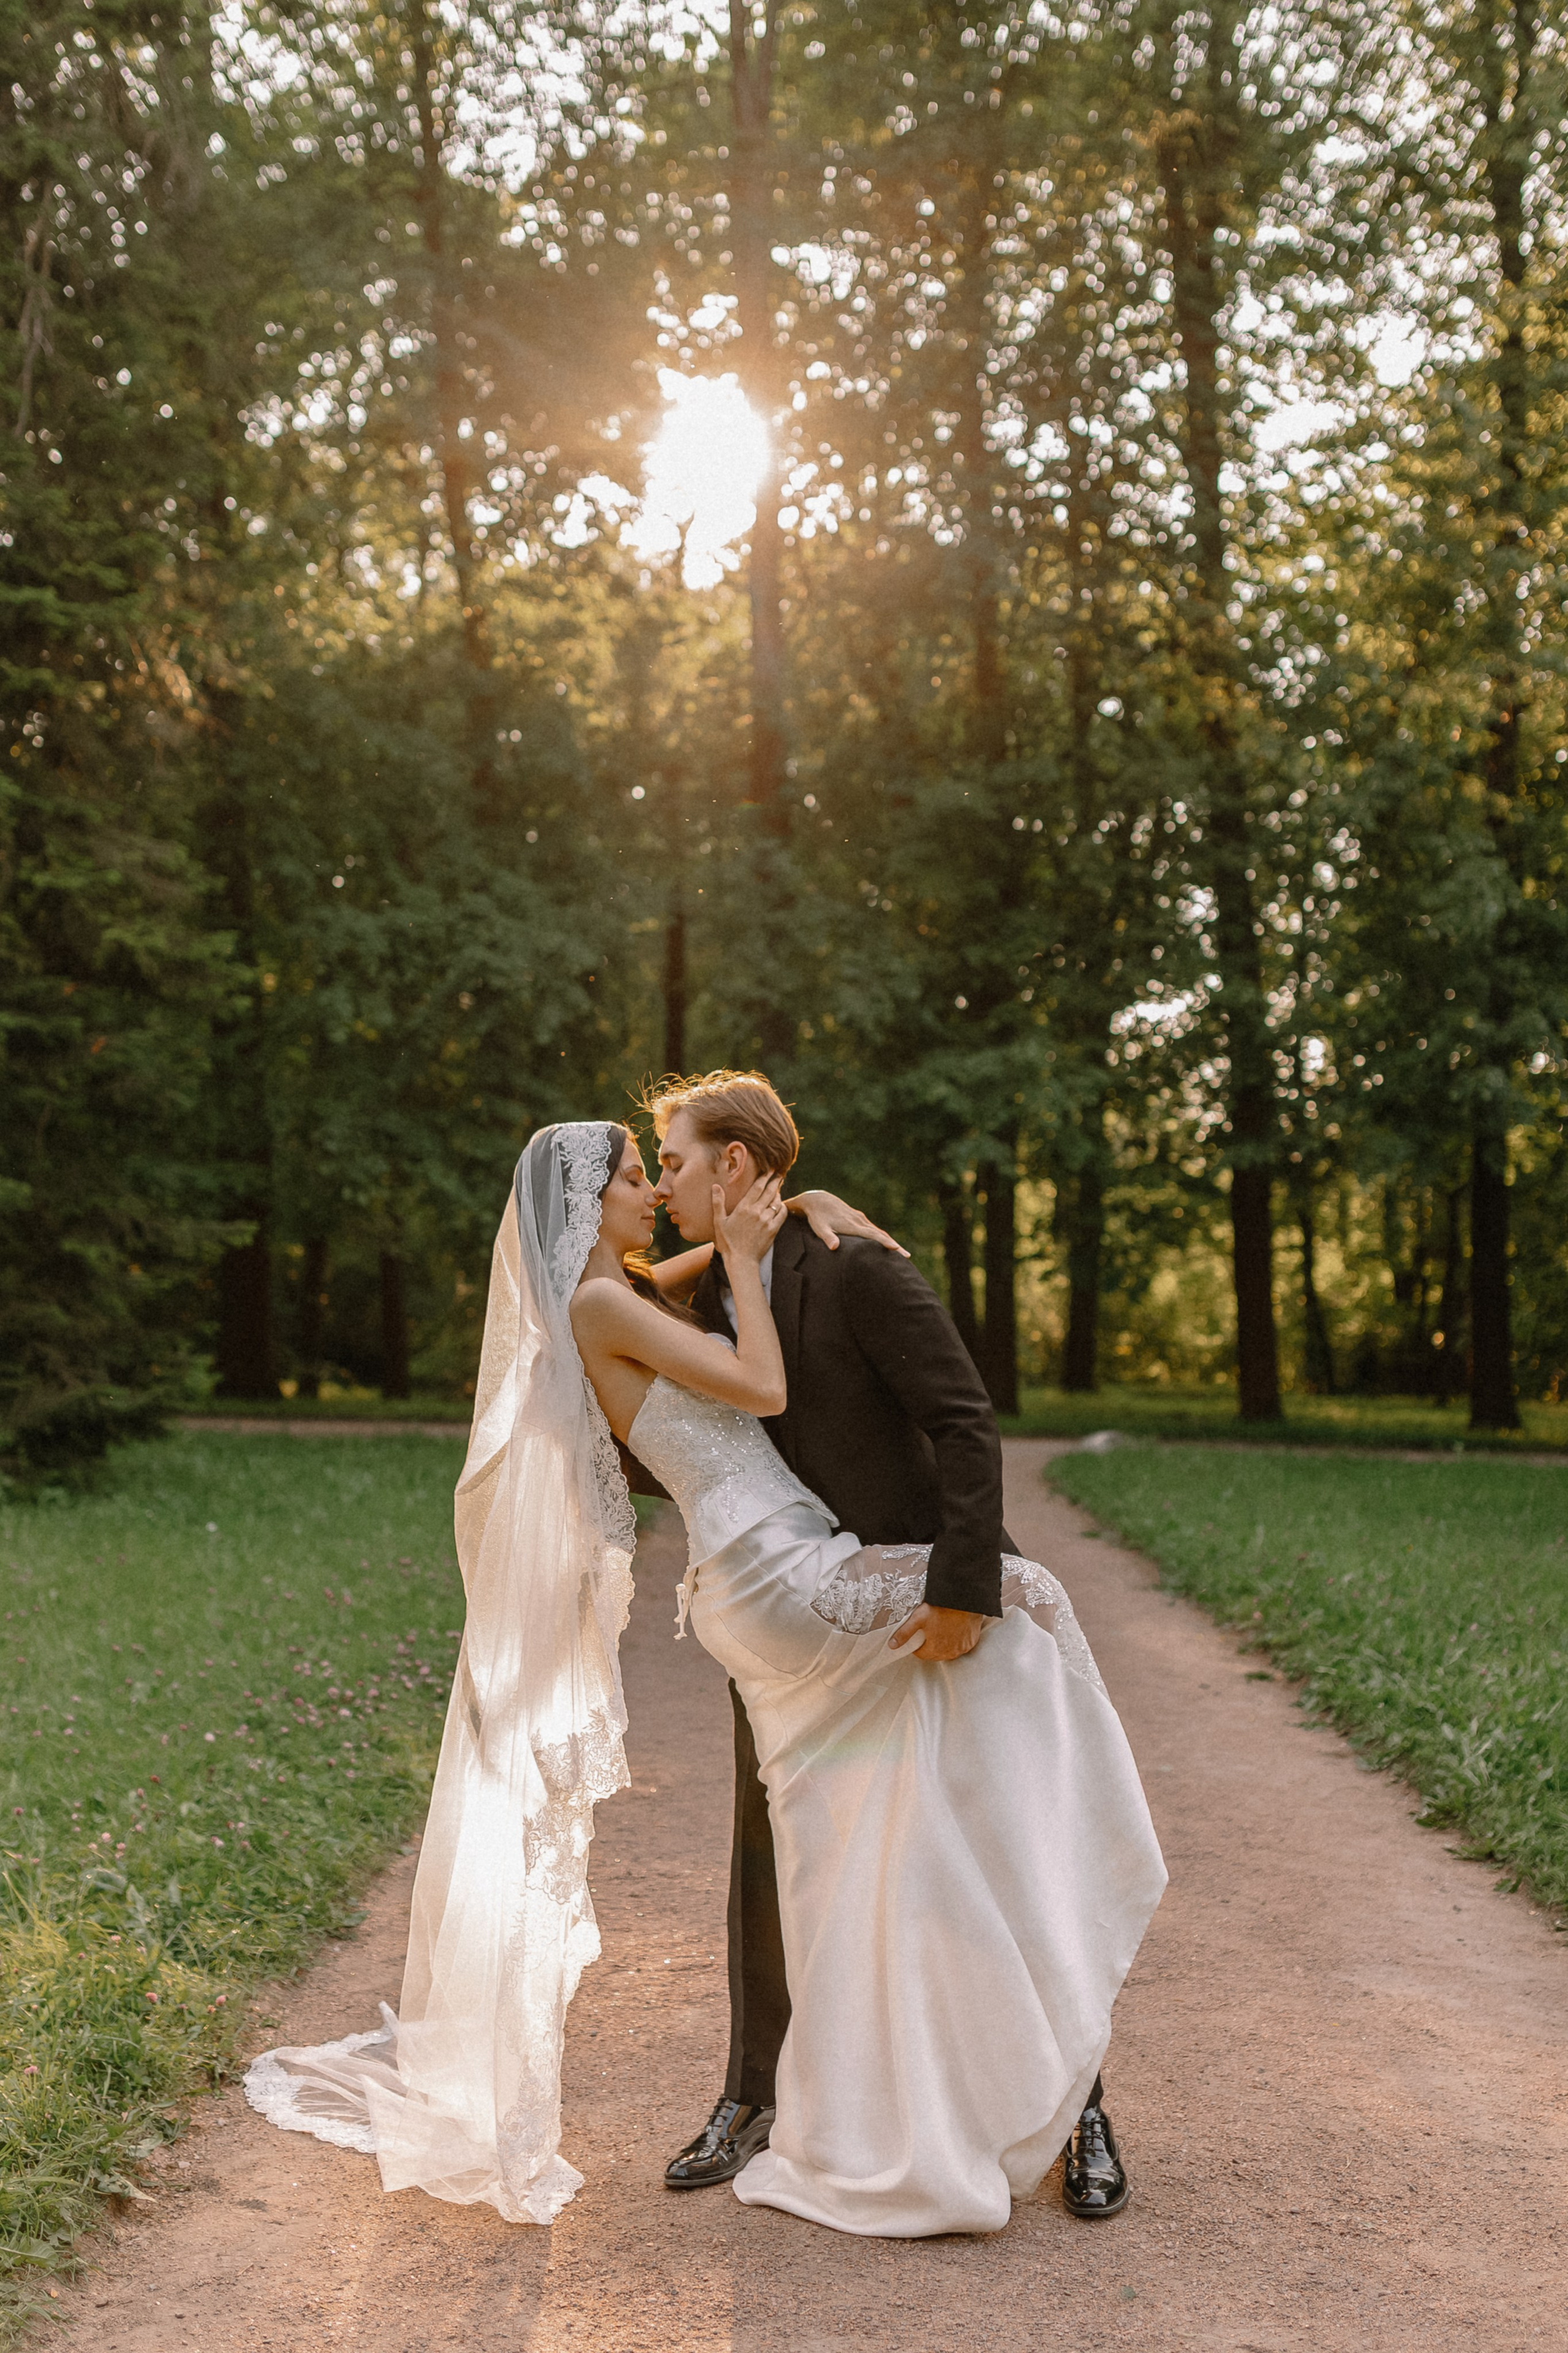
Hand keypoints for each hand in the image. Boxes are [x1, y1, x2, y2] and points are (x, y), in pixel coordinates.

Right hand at [714, 1169, 787, 1266]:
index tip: (769, 1170)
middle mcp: (756, 1212)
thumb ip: (718, 1203)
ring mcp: (766, 1221)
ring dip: (778, 1193)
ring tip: (778, 1189)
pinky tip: (780, 1205)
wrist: (741, 1261)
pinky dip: (782, 1207)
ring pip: (776, 1201)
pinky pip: (782, 1214)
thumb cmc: (728, 1242)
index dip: (764, 1177)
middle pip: (769, 1191)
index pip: (757, 1187)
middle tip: (779, 1173)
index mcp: (743, 1208)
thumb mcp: (719, 1222)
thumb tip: (716, 1186)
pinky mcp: (773, 1229)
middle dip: (775, 1180)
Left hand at [787, 1189, 908, 1256]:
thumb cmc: (818, 1217)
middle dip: (894, 1245)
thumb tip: (834, 1247)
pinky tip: (888, 1243)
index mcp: (852, 1225)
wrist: (818, 1199)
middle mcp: (859, 1221)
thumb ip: (827, 1237)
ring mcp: (860, 1219)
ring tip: (903, 1253)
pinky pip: (874, 1229)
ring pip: (879, 1232)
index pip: (872, 1235)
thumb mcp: (819, 1228)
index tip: (896, 1249)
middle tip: (907, 1256)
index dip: (884, 1242)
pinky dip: (883, 1237)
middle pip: (880, 1234)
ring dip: (891, 1241)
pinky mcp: (859, 1219)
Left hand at [888, 1604, 985, 1661]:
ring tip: (942, 1629)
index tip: (920, 1635)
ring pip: (949, 1652)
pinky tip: (955, 1630)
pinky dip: (958, 1641)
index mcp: (935, 1648)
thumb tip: (892, 1645)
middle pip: (935, 1654)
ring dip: (944, 1645)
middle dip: (931, 1645)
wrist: (963, 1599)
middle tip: (930, 1631)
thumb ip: (904, 1633)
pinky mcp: (971, 1642)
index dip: (918, 1645)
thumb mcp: (918, 1618)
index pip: (922, 1654)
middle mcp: (949, 1652)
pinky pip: (962, 1646)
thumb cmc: (941, 1607)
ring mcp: (962, 1648)